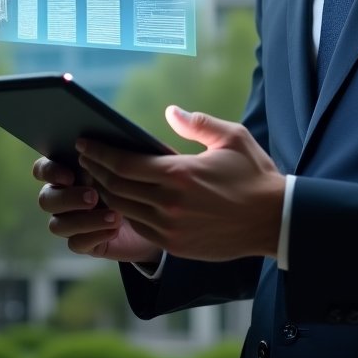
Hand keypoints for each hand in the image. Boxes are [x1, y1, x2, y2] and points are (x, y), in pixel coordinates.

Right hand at [33, 156, 162, 263]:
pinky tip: (114, 229)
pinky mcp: (84, 242)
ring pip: (57, 225)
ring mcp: (71, 220)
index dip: (49, 172)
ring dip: (84, 220)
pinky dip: (95, 235)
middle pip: (46, 199)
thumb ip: (112, 152)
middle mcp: (64, 196)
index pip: (42, 169)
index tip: (69, 175)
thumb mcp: (128, 162)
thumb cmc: (137, 177)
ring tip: (114, 216)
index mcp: (68, 170)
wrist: (154, 210)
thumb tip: (103, 145)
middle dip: (68, 198)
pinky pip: (77, 243)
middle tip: (93, 196)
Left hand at [76, 106, 285, 262]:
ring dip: (105, 192)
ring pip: (123, 209)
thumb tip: (170, 111)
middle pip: (116, 187)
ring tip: (96, 176)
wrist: (273, 220)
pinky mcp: (175, 245)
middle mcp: (169, 204)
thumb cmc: (254, 174)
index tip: (84, 142)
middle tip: (83, 156)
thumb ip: (198, 123)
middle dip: (94, 170)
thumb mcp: (232, 138)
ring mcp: (170, 228)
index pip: (124, 164)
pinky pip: (139, 226)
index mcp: (179, 174)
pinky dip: (124, 211)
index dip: (99, 153)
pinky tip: (122, 199)